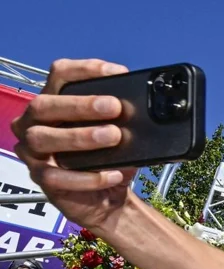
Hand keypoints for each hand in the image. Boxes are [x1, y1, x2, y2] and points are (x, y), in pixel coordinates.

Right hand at [12, 59, 136, 235]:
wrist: (109, 198)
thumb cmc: (109, 160)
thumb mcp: (119, 134)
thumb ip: (122, 118)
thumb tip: (145, 107)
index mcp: (53, 103)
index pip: (59, 75)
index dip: (85, 70)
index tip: (118, 73)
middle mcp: (34, 123)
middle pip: (45, 105)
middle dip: (80, 105)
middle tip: (114, 107)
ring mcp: (32, 151)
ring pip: (43, 138)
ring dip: (80, 136)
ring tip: (114, 137)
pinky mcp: (41, 178)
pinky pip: (56, 176)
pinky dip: (87, 176)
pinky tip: (112, 174)